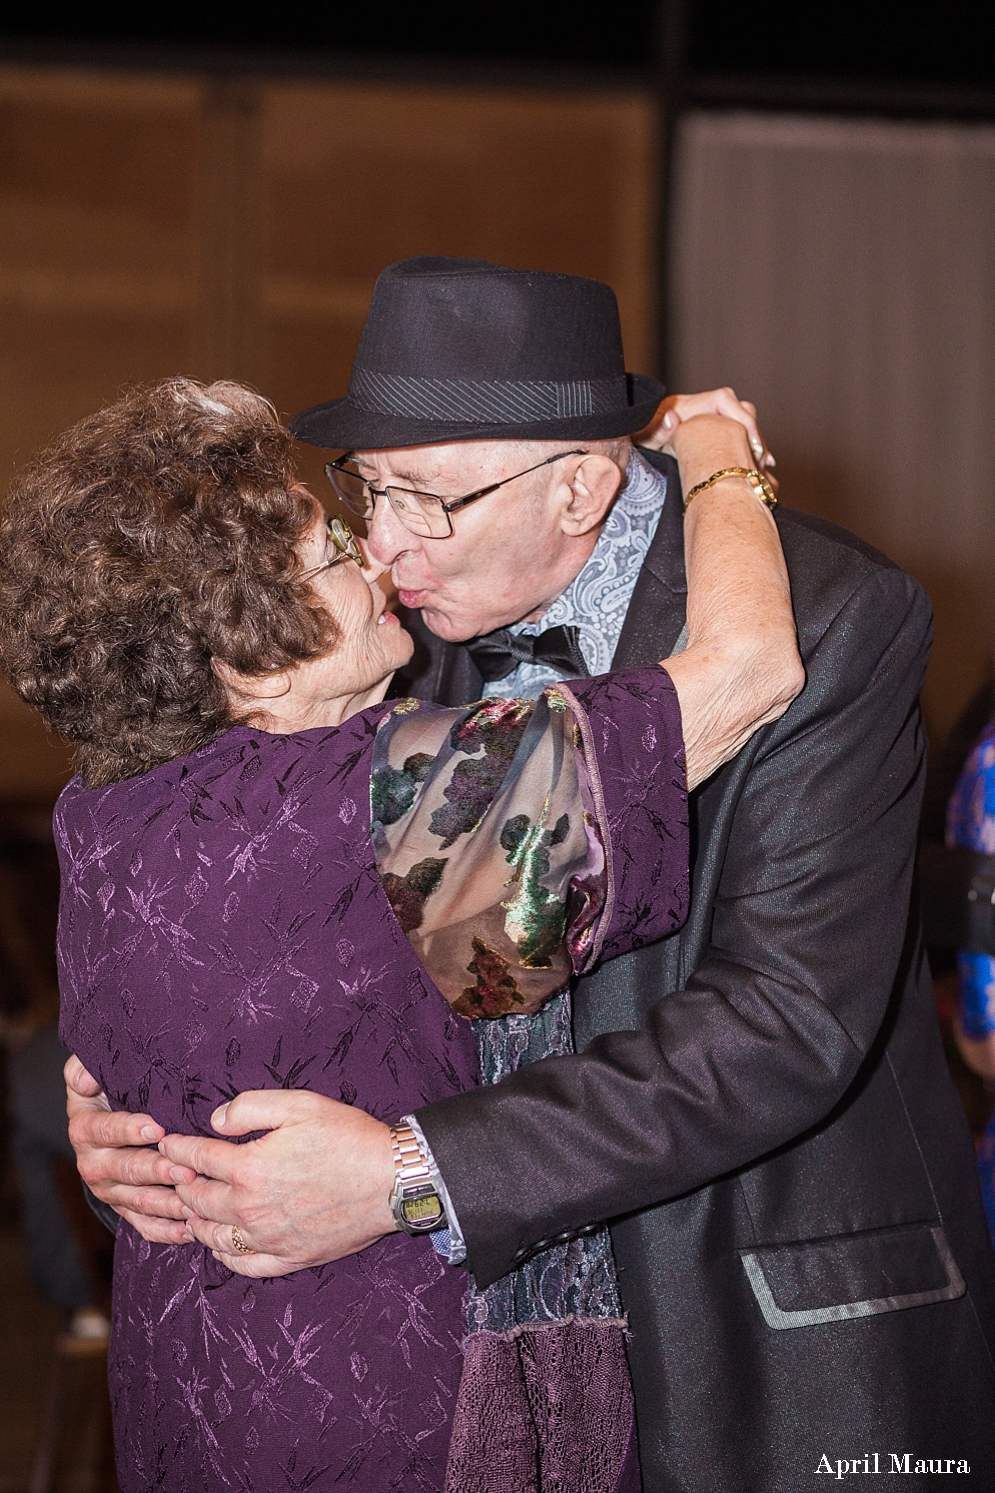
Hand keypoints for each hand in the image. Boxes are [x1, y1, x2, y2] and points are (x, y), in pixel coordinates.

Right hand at [65, 1054, 194, 1244]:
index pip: (104, 1131)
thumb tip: (82, 1081)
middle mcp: (93, 1164)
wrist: (109, 1115)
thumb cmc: (107, 1086)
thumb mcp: (90, 1071)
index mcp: (85, 1129)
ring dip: (165, 1203)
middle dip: (156, 1171)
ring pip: (137, 1201)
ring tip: (192, 1202)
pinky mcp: (126, 1208)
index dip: (128, 1129)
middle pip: (125, 1170)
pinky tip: (188, 1231)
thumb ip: (81, 1068)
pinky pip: (143, 1225)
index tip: (156, 1128)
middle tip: (185, 1169)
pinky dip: (165, 1231)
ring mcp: (110, 1190)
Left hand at [159, 1090, 396, 1277]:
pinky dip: (223, 1255)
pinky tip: (221, 1244)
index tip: (168, 1143)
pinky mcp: (289, 1257)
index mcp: (249, 1168)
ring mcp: (268, 1238)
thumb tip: (215, 1121)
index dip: (178, 1148)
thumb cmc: (347, 1136)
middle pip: (198, 1199)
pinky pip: (243, 1264)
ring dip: (195, 1220)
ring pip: (213, 1236)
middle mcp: (251, 1209)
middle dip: (180, 1183)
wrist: (391, 1179)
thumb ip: (249, 1107)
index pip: (197, 1158)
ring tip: (190, 1208)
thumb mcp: (298, 1104)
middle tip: (175, 1174)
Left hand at [638, 388, 775, 476]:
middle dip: (754, 437)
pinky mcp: (710, 439)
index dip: (743, 419)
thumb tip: (672, 419)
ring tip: (763, 471)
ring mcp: (708, 425)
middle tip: (762, 462)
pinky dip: (746, 457)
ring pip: (741, 429)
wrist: (631, 440)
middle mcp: (702, 412)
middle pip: (739, 414)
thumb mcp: (643, 435)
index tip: (752, 443)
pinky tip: (757, 474)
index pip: (724, 400)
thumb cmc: (637, 436)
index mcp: (688, 407)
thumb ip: (657, 428)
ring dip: (754, 448)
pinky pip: (735, 442)